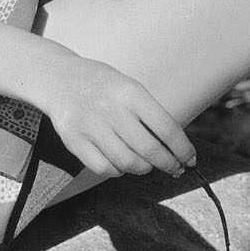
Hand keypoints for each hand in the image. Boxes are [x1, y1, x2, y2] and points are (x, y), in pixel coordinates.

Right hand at [43, 53, 195, 178]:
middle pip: (149, 150)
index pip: (166, 127)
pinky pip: (104, 168)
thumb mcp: (129, 87)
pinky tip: (121, 164)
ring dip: (143, 168)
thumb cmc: (103, 86)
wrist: (59, 79)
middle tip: (175, 169)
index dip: (182, 148)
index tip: (190, 159)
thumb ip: (149, 114)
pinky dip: (117, 171)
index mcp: (130, 92)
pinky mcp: (74, 141)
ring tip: (146, 164)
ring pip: (127, 163)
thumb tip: (175, 147)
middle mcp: (111, 109)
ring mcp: (91, 126)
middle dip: (168, 164)